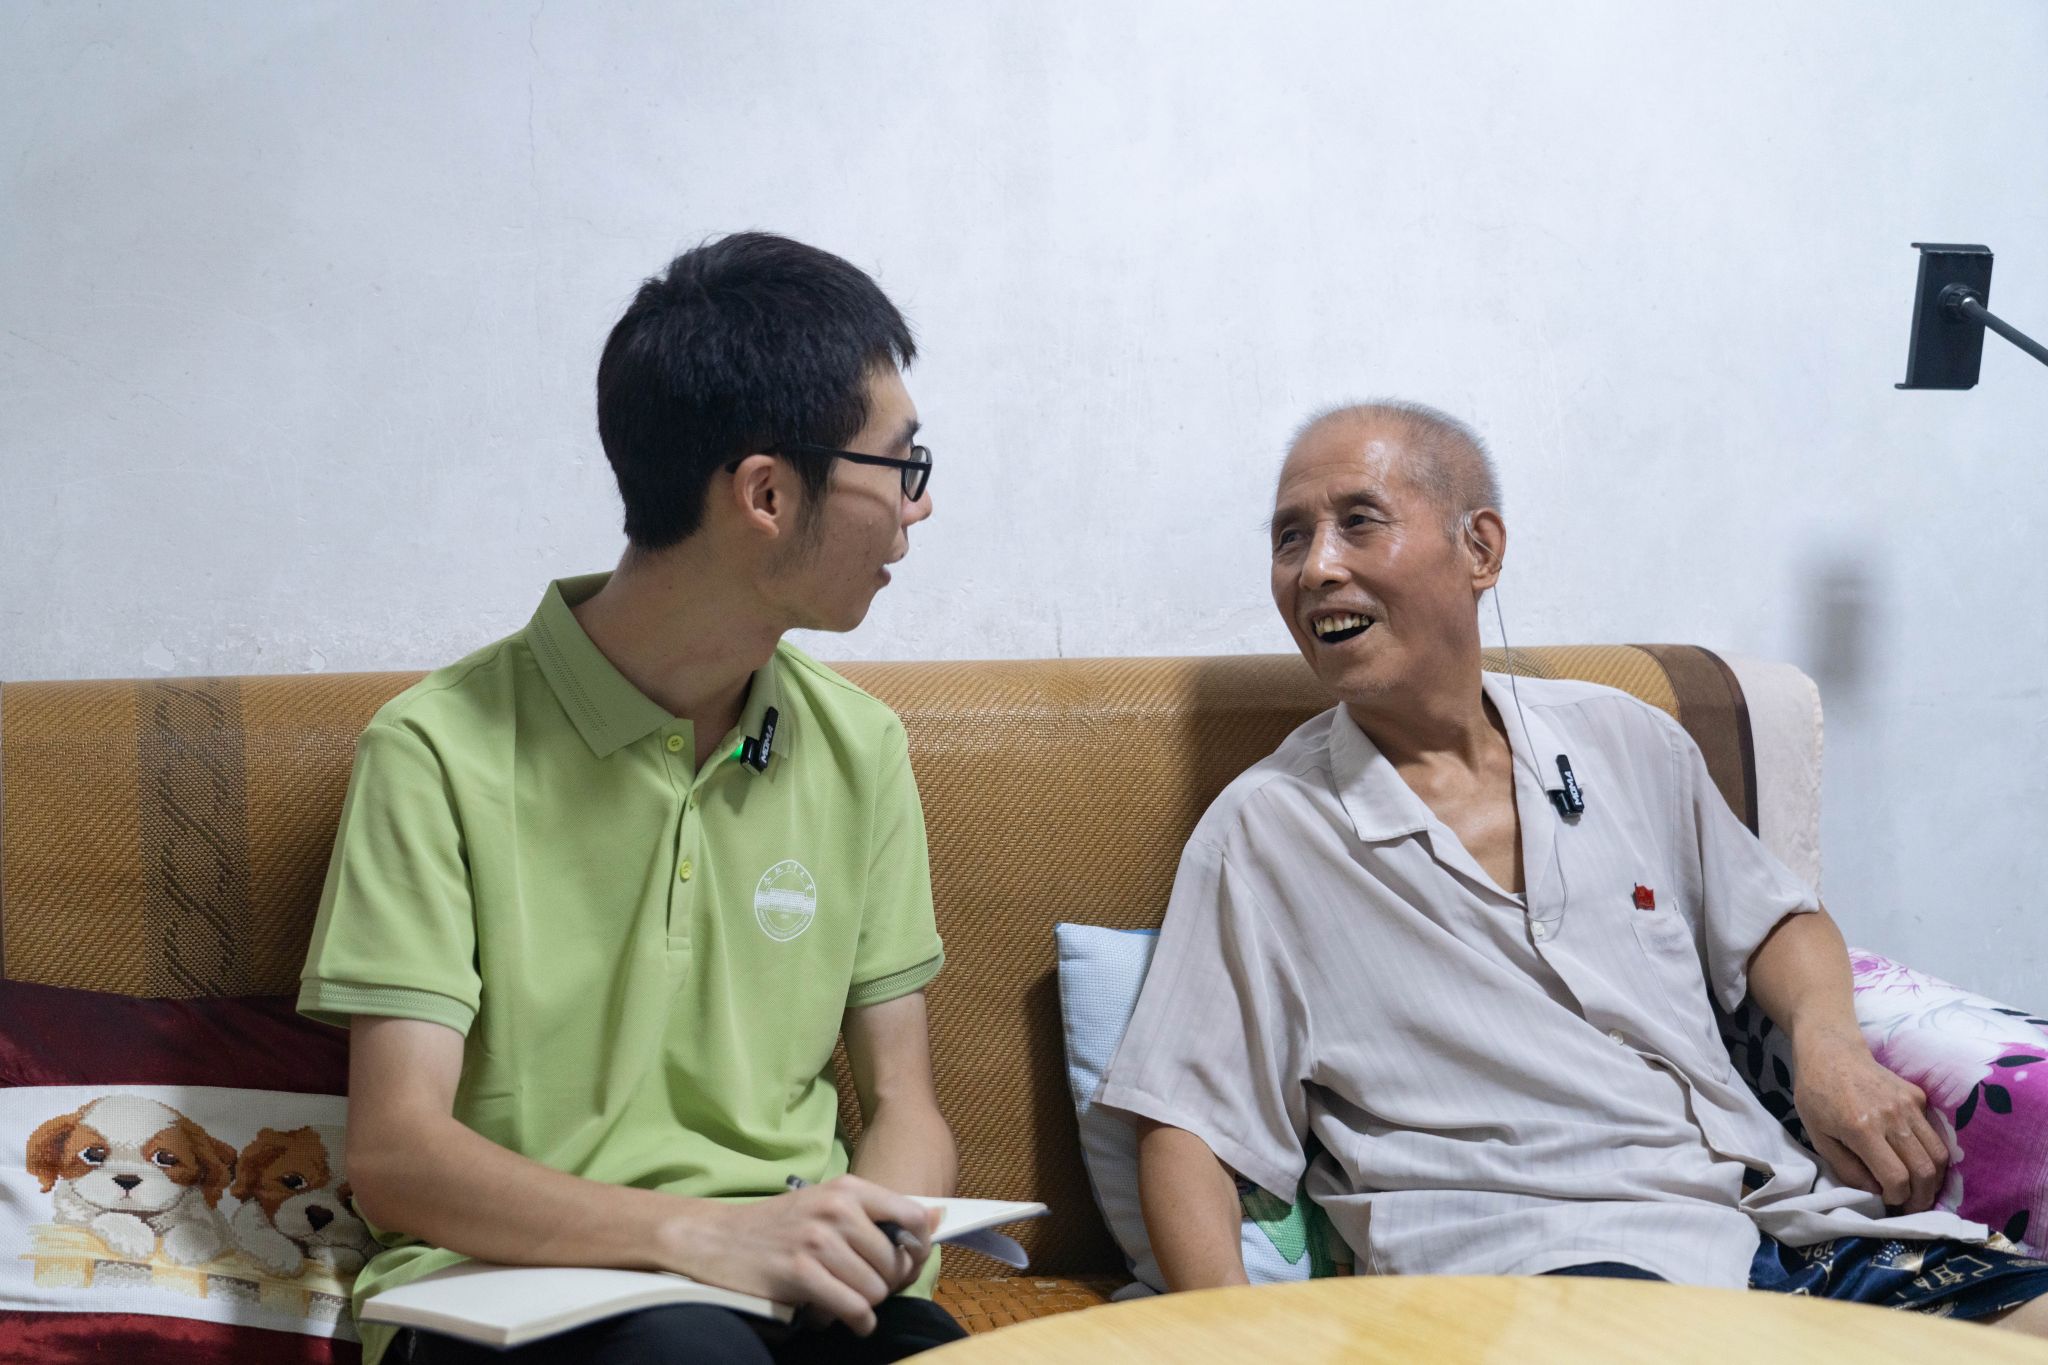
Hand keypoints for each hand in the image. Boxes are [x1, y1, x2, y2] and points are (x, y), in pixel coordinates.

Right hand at [676, 1176, 936, 1335]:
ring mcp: (817, 1240)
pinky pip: (853, 1308)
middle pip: (894, 1263)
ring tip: (847, 1300)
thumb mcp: (829, 1203)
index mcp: (848, 1188)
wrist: (717, 1238)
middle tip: (866, 1288)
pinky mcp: (800, 1272)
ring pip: (876, 1290)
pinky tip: (849, 1320)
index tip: (907, 1263)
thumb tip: (938, 1217)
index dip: (918, 1248)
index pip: (912, 1217)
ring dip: (867, 1305)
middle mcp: (837, 1209)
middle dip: (886, 1284)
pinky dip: (857, 1322)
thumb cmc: (779, 1225)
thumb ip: (880, 1212)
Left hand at [1792, 1034, 1948, 1212]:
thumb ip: (1847, 1169)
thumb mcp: (1818, 1136)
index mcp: (1862, 1129)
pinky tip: (1918, 1160)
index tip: (1890, 1203)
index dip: (1898, 1199)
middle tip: (1912, 1207)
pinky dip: (1932, 1153)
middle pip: (1925, 1170)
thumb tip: (1877, 1192)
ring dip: (1935, 1179)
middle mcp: (1891, 1117)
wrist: (1831, 1052)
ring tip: (1921, 1190)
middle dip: (1922, 1197)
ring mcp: (1909, 1104)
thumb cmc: (1817, 1095)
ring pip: (1940, 1154)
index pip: (1896, 1177)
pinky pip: (1935, 1133)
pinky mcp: (1918, 1096)